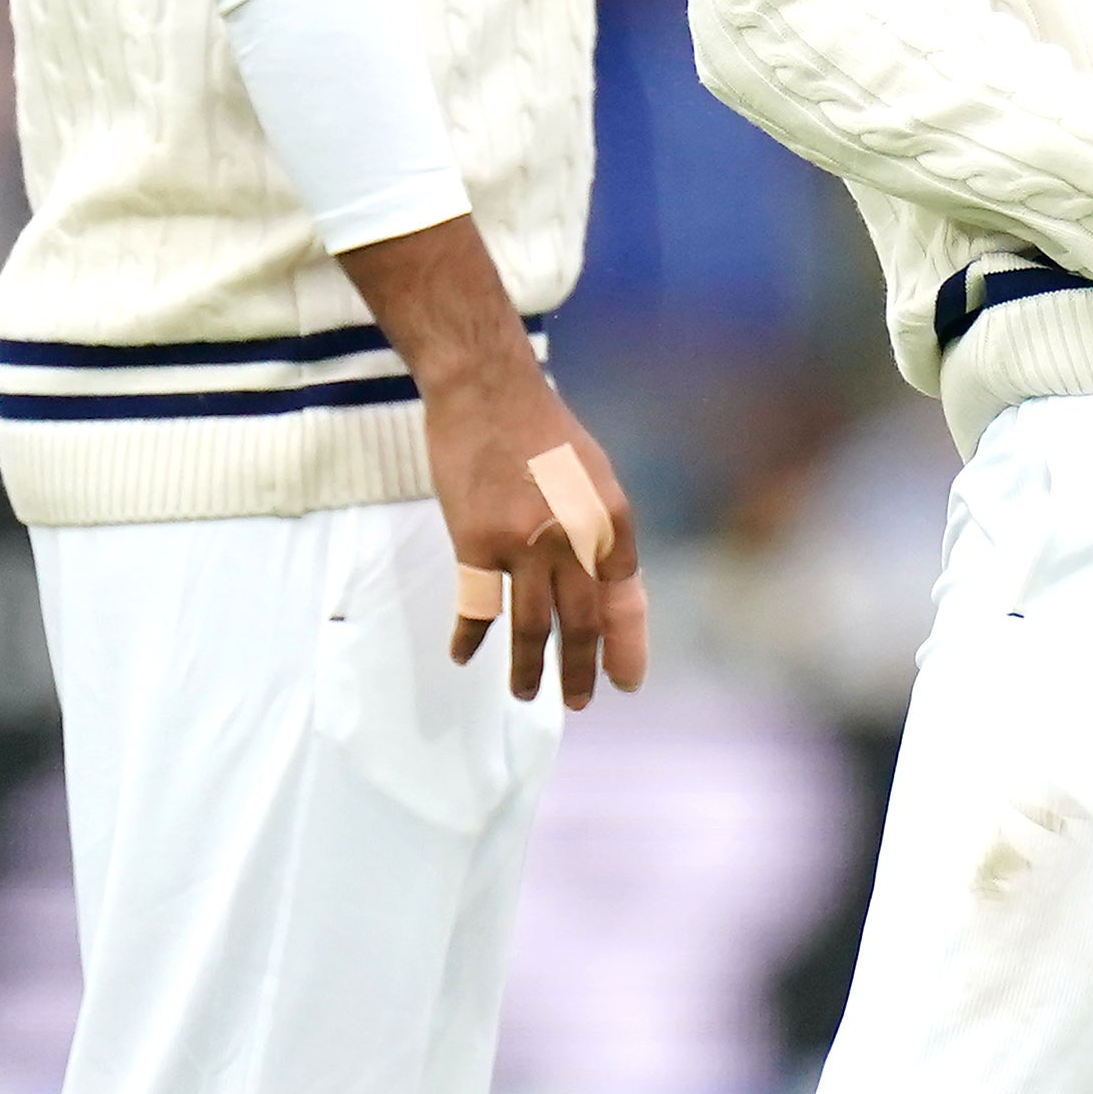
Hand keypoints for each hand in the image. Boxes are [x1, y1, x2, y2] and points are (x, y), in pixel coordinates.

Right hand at [344, 211, 646, 707]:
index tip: (626, 678)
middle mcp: (576, 537)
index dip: (626, 642)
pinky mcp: (476, 542)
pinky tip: (466, 658)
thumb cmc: (544, 430)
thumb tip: (605, 583)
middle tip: (582, 703)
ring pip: (533, 625)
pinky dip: (471, 636)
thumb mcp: (595, 477)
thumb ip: (601, 531)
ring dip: (532, 668)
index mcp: (612, 518)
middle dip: (584, 668)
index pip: (625, 595)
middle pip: (583, 620)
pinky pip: (477, 605)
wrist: (488, 390)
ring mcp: (525, 544)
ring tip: (529, 696)